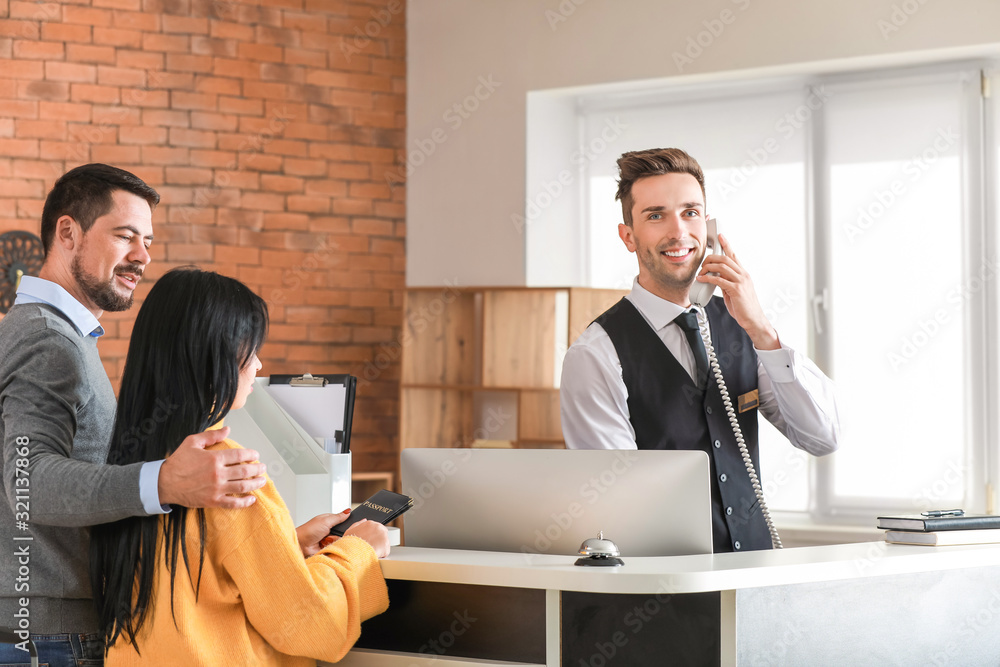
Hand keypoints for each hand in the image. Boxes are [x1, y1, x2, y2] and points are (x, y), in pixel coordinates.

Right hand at [157, 426, 267, 508]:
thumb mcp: (192, 442)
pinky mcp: (213, 501)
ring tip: (262, 480)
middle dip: (257, 469)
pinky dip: (245, 502)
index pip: (240, 455)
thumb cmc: (178, 462)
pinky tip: (252, 499)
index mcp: (214, 458)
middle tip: (263, 468)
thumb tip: (228, 429)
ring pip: (242, 486)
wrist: (164, 483)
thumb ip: (211, 436)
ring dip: (255, 484)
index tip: (255, 455)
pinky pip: (233, 503)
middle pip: (245, 471)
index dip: (251, 455)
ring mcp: (216, 489)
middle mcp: (218, 474)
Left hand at [296, 510, 349, 556]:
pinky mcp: (328, 547)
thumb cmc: (308, 531)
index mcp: (329, 520)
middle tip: (334, 532)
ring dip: (335, 540)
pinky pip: (337, 547)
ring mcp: (329, 539)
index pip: (343, 520)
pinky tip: (327, 545)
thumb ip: (338, 517)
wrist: (301, 545)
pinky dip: (333, 546)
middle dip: (340, 533)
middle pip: (343, 531)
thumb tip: (348, 511)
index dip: (346, 522)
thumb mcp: (325, 521)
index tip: (349, 524)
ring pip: (340, 540)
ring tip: (328, 539)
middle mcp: (329, 529)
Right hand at [344, 519, 390, 557]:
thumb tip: (364, 520)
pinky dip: (381, 554)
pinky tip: (374, 554)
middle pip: (381, 535)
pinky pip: (385, 551)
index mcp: (370, 523)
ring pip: (384, 543)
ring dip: (379, 547)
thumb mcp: (350, 530)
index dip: (372, 536)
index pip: (375, 528)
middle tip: (370, 547)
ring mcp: (384, 536)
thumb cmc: (350, 544)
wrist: (354, 553)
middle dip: (377, 541)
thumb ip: (358, 524)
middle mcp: (378, 527)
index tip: (369, 541)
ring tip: (371, 551)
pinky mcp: (386, 545)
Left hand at [696, 233, 779, 349]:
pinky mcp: (736, 290)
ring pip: (722, 266)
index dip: (727, 244)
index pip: (734, 255)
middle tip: (702, 264)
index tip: (720, 236)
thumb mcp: (734, 292)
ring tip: (700, 273)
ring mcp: (741, 281)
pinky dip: (708, 278)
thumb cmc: (744, 307)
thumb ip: (727, 283)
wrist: (754, 320)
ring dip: (708, 268)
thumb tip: (716, 279)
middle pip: (725, 258)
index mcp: (743, 274)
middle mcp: (743, 275)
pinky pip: (719, 280)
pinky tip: (702, 279)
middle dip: (711, 258)